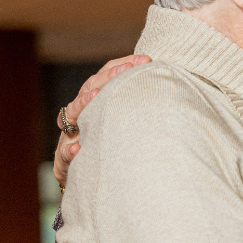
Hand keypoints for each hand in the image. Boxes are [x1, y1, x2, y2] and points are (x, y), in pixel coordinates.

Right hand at [53, 55, 150, 187]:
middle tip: (127, 68)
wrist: (96, 184)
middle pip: (90, 88)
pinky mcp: (65, 162)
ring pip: (72, 115)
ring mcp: (71, 136)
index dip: (122, 65)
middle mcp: (81, 116)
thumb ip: (144, 107)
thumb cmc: (118, 149)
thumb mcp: (129, 126)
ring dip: (83, 104)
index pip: (106, 76)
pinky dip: (71, 149)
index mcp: (96, 103)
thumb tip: (177, 87)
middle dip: (108, 77)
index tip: (145, 58)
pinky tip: (80, 147)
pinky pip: (65, 153)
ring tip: (96, 95)